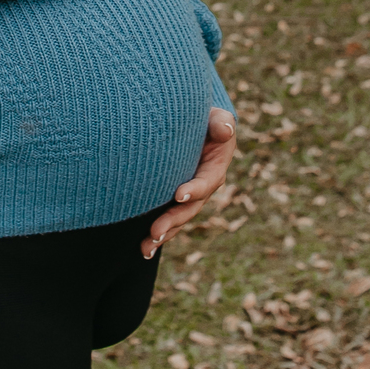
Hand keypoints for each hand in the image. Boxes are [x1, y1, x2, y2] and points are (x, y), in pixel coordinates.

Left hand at [140, 107, 236, 259]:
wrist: (194, 127)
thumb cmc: (207, 121)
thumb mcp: (218, 118)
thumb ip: (221, 122)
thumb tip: (225, 129)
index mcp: (214, 170)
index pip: (206, 182)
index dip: (194, 189)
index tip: (178, 195)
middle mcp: (202, 188)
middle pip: (189, 208)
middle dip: (173, 221)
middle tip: (155, 231)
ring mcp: (187, 197)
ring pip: (177, 219)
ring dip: (163, 234)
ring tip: (147, 246)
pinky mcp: (172, 200)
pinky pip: (166, 218)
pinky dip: (156, 236)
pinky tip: (144, 250)